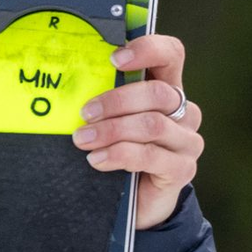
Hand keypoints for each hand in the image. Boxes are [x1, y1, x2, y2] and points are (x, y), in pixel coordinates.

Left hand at [71, 33, 203, 229]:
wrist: (134, 202)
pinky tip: (97, 160)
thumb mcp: (109, 122)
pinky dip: (119, 155)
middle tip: (84, 113)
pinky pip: (150, 156)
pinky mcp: (182, 169)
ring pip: (152, 125)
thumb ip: (102, 103)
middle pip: (158, 93)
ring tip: (82, 140)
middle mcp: (183, 112)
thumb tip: (65, 87)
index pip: (170, 55)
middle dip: (115, 100)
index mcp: (165, 90)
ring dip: (111, 130)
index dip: (148, 49)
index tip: (114, 58)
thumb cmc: (116, 151)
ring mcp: (186, 141)